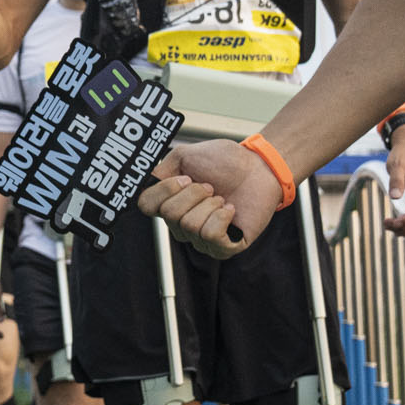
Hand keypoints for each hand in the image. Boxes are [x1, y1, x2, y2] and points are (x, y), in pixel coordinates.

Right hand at [136, 138, 285, 260]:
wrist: (259, 169)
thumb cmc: (226, 163)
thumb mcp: (186, 155)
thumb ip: (161, 169)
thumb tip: (146, 184)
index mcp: (170, 203)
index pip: (146, 206)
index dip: (165, 190)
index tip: (185, 177)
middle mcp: (181, 225)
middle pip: (171, 215)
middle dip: (194, 193)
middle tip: (210, 187)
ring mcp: (201, 239)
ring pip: (190, 225)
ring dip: (210, 204)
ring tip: (221, 198)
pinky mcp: (222, 248)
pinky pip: (210, 235)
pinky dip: (222, 216)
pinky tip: (230, 210)